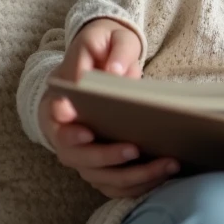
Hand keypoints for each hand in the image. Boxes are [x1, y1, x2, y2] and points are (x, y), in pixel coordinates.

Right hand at [40, 18, 178, 197]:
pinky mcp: (99, 163)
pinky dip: (137, 185)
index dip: (68, 131)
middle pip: (77, 156)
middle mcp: (65, 133)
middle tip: (134, 149)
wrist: (99, 57)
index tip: (86, 132)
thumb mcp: (108, 38)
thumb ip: (114, 53)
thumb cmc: (103, 48)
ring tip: (166, 164)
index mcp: (59, 102)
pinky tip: (163, 173)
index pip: (56, 122)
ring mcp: (81, 152)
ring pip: (98, 175)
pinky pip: (114, 184)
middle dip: (106, 156)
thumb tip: (114, 73)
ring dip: (131, 176)